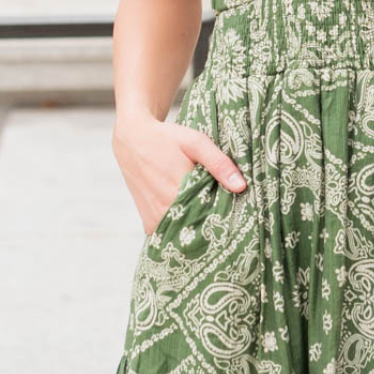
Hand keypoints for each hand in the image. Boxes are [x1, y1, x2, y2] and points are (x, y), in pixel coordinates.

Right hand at [112, 111, 246, 235]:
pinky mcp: (148, 224)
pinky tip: (190, 218)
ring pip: (183, 234)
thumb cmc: (166, 138)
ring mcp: (154, 220)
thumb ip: (219, 164)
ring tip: (208, 216)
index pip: (210, 217)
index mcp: (177, 192)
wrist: (132, 139)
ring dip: (196, 228)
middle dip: (211, 224)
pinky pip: (170, 235)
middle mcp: (163, 211)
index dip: (224, 216)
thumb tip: (241, 187)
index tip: (235, 214)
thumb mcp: (196, 143)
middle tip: (225, 217)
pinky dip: (181, 230)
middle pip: (197, 228)